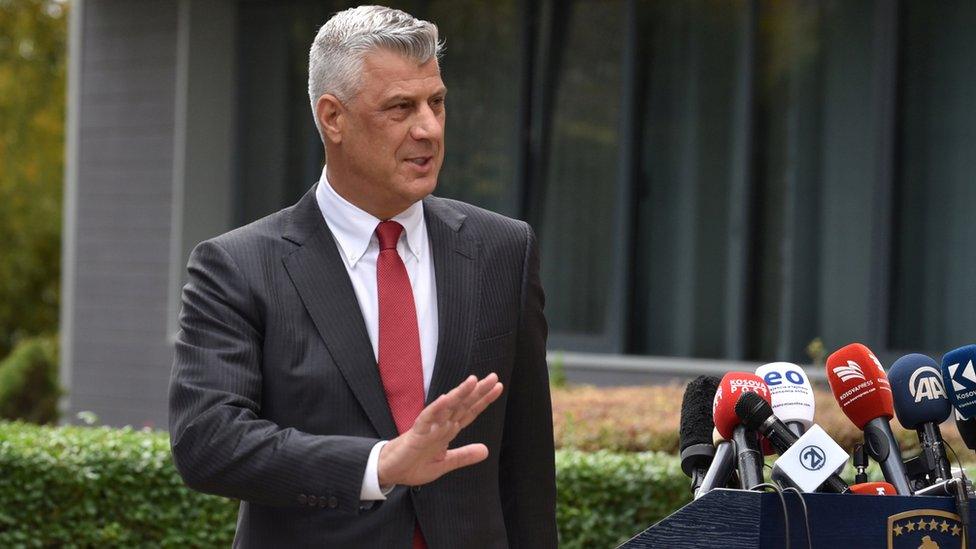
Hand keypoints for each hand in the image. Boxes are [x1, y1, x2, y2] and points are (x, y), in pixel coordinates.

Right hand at [377, 373, 503, 487]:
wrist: (391, 472)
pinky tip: (445, 398)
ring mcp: (429, 426)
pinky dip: (436, 408)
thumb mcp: (445, 463)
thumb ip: (464, 456)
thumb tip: (486, 450)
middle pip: (462, 404)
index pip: (469, 411)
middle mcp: (441, 424)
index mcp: (448, 430)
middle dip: (478, 391)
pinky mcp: (417, 432)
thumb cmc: (414, 464)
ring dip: (459, 393)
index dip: (484, 400)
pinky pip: (427, 418)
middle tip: (493, 377)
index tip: (498, 387)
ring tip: (473, 381)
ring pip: (447, 406)